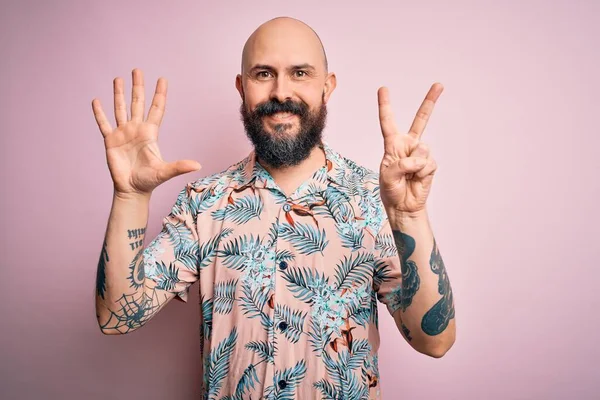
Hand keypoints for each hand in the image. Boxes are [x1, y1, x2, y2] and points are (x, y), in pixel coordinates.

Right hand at [91, 68, 201, 196]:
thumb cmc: (149, 181)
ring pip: (120, 109)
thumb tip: (197, 166)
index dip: (159, 94)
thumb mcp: (164, 171)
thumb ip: (179, 166)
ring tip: (118, 78)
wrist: (132, 190)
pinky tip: (96, 100)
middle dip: (138, 87)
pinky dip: (100, 113)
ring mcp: (123, 134)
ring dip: (119, 94)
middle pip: (138, 103)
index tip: (162, 79)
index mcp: (150, 133)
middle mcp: (136, 129)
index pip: (156, 109)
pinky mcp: (110, 141)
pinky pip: (104, 124)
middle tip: (138, 70)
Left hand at [377, 83, 442, 216]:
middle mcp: (408, 145)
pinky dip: (421, 173)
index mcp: (392, 144)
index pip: (388, 122)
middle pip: (421, 120)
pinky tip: (417, 179)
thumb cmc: (391, 190)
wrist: (404, 206)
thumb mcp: (387, 176)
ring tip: (408, 176)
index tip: (383, 89)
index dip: (385, 105)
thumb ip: (400, 164)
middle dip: (430, 101)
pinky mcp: (430, 165)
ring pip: (421, 149)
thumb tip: (418, 159)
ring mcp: (421, 154)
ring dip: (413, 165)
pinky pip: (427, 164)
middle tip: (439, 85)